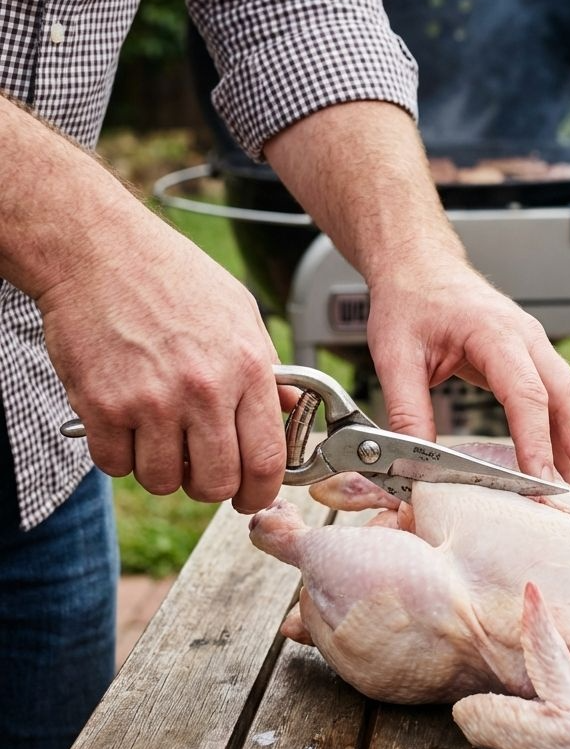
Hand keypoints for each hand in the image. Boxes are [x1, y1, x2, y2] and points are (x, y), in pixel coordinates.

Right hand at [37, 202, 287, 512]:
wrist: (99, 249)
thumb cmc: (172, 277)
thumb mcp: (240, 313)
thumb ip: (267, 370)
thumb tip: (288, 412)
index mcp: (246, 369)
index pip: (266, 461)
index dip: (261, 492)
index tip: (252, 496)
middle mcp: (203, 390)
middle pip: (216, 484)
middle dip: (211, 487)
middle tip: (202, 468)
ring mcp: (151, 401)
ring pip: (163, 481)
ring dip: (162, 471)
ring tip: (160, 437)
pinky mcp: (102, 406)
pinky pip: (115, 466)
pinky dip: (120, 457)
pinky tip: (125, 427)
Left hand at [365, 259, 569, 498]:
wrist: (420, 267)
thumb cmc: (411, 300)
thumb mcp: (395, 355)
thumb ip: (407, 411)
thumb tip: (414, 464)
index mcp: (495, 332)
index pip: (527, 394)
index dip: (536, 443)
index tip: (541, 483)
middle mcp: (528, 340)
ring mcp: (536, 350)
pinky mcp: (532, 362)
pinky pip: (559, 403)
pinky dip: (569, 439)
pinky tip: (568, 471)